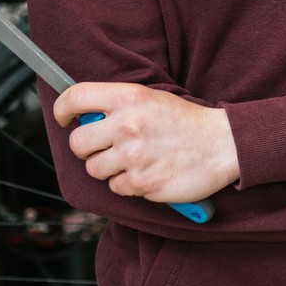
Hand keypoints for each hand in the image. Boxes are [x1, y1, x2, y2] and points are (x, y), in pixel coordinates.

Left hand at [55, 82, 239, 205]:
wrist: (223, 144)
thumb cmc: (187, 122)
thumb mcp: (152, 99)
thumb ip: (118, 105)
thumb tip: (84, 118)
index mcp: (129, 98)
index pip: (75, 98)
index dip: (62, 110)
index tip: (65, 118)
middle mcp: (127, 125)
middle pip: (78, 142)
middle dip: (88, 148)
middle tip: (108, 147)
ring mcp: (133, 156)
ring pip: (94, 169)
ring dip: (110, 169)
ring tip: (135, 160)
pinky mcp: (142, 182)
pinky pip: (117, 188)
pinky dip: (130, 184)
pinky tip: (149, 172)